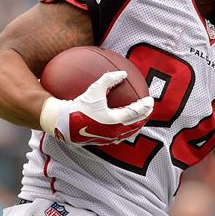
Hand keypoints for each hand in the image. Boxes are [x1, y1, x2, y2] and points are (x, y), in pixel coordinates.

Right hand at [39, 71, 153, 145]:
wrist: (63, 123)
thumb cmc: (79, 106)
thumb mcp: (94, 89)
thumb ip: (109, 79)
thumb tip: (122, 73)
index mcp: (115, 119)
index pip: (135, 112)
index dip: (145, 106)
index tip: (150, 100)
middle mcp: (114, 131)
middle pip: (135, 124)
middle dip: (144, 116)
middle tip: (148, 108)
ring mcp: (108, 138)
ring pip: (127, 133)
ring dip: (135, 125)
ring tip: (139, 118)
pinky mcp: (101, 141)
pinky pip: (118, 137)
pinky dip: (125, 130)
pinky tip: (122, 125)